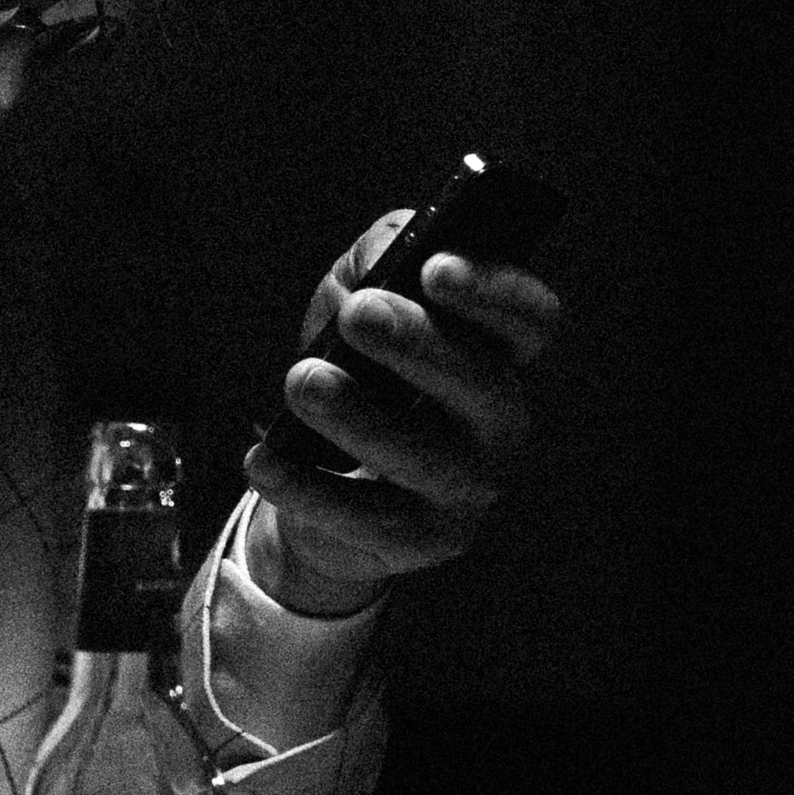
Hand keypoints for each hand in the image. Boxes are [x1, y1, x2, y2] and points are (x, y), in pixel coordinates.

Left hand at [241, 209, 564, 617]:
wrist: (325, 479)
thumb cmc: (357, 369)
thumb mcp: (361, 296)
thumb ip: (380, 258)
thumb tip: (384, 254)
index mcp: (500, 354)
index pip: (531, 319)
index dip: (495, 292)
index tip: (435, 267)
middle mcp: (501, 423)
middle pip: (482, 385)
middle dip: (420, 344)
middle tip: (358, 311)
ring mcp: (469, 489)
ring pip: (423, 458)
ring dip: (360, 417)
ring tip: (303, 380)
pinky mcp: (424, 541)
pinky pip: (366, 519)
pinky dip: (308, 489)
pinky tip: (262, 458)